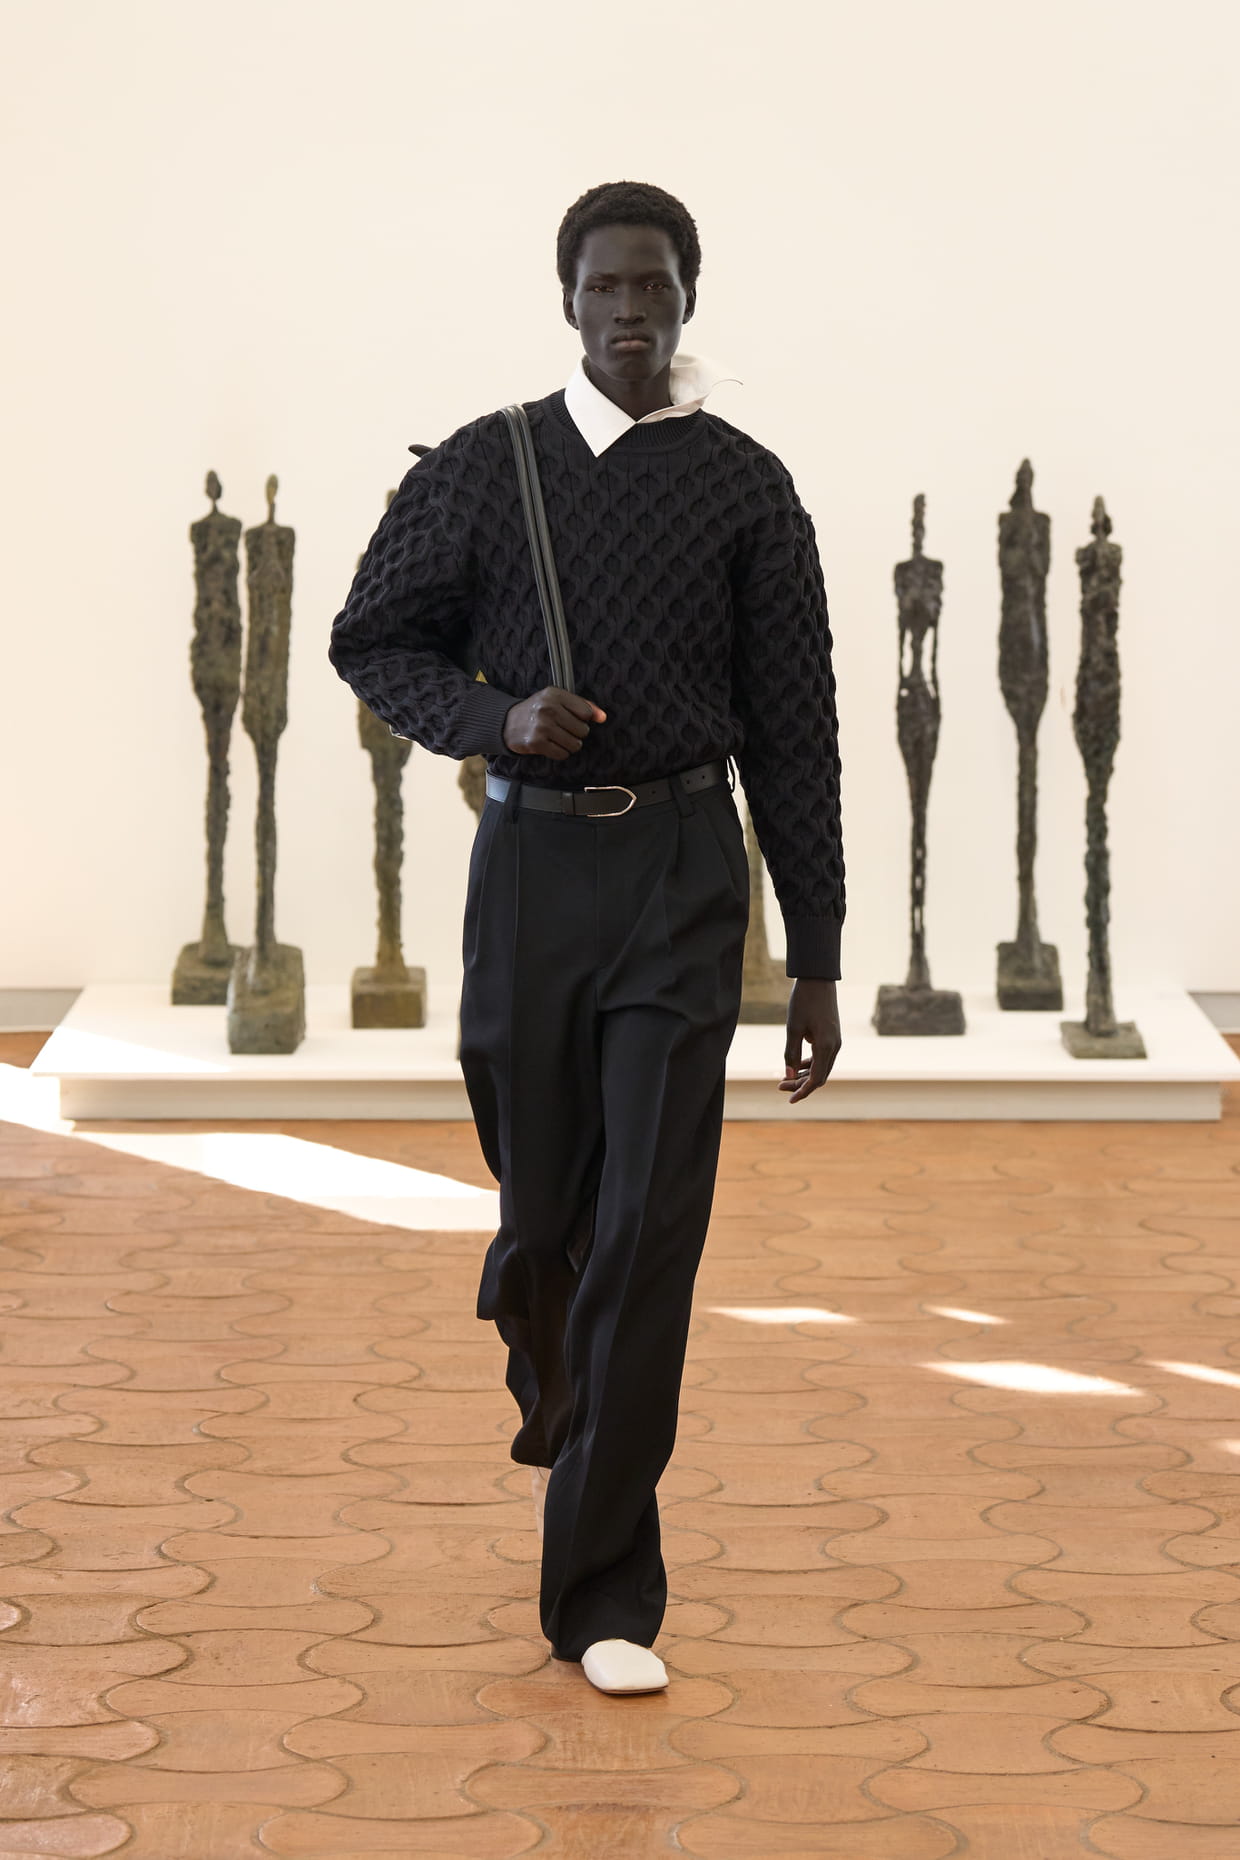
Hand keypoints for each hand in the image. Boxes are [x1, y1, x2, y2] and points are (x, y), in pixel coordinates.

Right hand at [502, 687, 605, 759]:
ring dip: (569, 745)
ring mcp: (542, 726)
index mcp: (554, 694)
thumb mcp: (557, 700)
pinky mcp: (537, 743)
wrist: (507, 723)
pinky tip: (551, 745)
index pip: (586, 712)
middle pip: (583, 730)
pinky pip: (562, 754)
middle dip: (576, 733)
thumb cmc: (537, 711)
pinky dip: (560, 752)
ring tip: (558, 738)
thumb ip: (583, 705)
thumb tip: (603, 717)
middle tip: (563, 729)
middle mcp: (548, 709)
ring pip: (575, 744)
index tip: (572, 718)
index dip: (583, 719)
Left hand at [781, 978, 841, 1103]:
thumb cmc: (803, 1001)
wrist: (818, 979)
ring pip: (821, 1067)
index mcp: (826, 1046)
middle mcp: (834, 1046)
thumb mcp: (793, 1028)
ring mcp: (835, 1041)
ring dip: (804, 1074)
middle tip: (779, 1087)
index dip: (803, 1091)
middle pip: (819, 1075)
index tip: (789, 1099)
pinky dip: (810, 1064)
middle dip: (801, 1084)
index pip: (816, 1079)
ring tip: (784, 1078)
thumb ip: (790, 1053)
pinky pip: (822, 1057)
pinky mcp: (832, 1035)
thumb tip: (788, 1077)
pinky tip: (796, 1064)